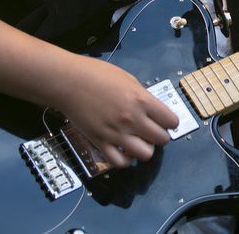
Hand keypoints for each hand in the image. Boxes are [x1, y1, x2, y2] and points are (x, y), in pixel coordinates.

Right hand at [55, 56, 179, 168]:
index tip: (164, 121)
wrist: (68, 82)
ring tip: (138, 141)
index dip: (170, 122)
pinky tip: (124, 151)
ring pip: (145, 154)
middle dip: (159, 136)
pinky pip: (121, 163)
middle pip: (162, 140)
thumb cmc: (96, 74)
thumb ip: (142, 97)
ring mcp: (117, 134)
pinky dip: (126, 160)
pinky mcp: (101, 143)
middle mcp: (132, 120)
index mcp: (141, 100)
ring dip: (145, 149)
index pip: (171, 121)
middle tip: (151, 131)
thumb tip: (152, 110)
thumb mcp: (127, 79)